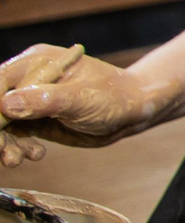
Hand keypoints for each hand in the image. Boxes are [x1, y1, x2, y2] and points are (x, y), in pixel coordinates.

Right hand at [0, 46, 167, 166]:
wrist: (133, 112)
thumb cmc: (114, 97)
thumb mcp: (81, 98)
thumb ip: (45, 100)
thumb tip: (5, 103)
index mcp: (36, 63)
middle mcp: (29, 80)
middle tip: (4, 153)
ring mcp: (31, 101)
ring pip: (3, 124)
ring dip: (6, 144)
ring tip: (17, 159)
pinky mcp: (36, 120)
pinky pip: (16, 135)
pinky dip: (19, 147)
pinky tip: (35, 154)